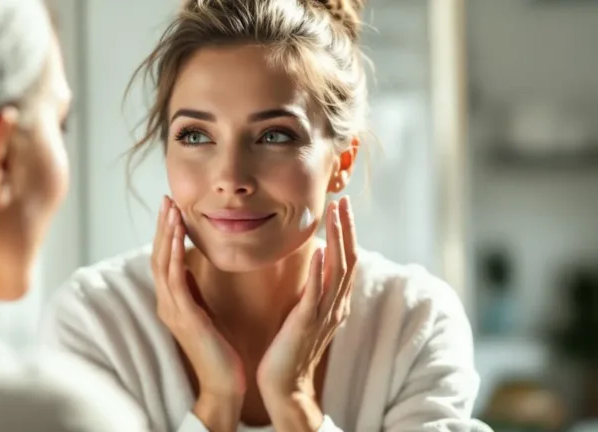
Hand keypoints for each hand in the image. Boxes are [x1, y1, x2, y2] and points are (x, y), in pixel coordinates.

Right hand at [152, 196, 244, 429]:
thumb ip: (193, 289)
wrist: (223, 382)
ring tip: (171, 209)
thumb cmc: (218, 347)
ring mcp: (172, 309)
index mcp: (171, 301)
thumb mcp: (203, 311)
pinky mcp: (184, 316)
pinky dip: (176, 255)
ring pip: (163, 264)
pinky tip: (180, 237)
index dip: (165, 233)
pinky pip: (176, 280)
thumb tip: (190, 265)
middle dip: (162, 226)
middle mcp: (166, 303)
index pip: (164, 260)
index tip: (171, 208)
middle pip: (159, 256)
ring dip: (167, 234)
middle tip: (167, 199)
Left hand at [256, 197, 356, 427]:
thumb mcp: (305, 313)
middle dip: (347, 228)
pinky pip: (317, 293)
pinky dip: (321, 270)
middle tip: (343, 200)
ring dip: (338, 239)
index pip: (346, 260)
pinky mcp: (307, 323)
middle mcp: (336, 306)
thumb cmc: (289, 348)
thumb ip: (313, 290)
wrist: (284, 384)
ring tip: (335, 214)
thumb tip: (315, 262)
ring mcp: (324, 314)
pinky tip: (321, 250)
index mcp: (335, 302)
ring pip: (338, 270)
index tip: (341, 207)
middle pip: (349, 259)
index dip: (347, 233)